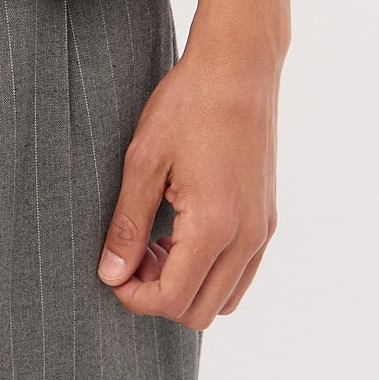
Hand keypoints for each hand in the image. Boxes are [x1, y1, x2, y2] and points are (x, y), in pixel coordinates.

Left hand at [96, 40, 279, 328]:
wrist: (239, 68)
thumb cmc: (187, 104)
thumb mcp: (144, 159)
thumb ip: (127, 224)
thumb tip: (111, 275)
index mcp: (214, 226)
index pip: (173, 299)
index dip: (134, 297)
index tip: (111, 271)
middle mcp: (247, 238)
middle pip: (201, 311)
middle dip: (159, 295)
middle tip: (131, 253)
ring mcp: (263, 230)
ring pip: (226, 298)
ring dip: (187, 285)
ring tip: (155, 240)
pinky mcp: (268, 218)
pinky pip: (242, 272)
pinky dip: (211, 270)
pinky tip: (181, 229)